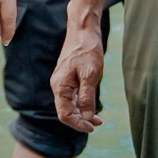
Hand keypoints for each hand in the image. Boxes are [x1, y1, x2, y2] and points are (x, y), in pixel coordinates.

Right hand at [51, 12, 106, 133]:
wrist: (83, 30)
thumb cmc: (87, 50)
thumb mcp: (90, 75)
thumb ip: (86, 97)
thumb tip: (86, 117)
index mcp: (60, 86)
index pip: (64, 114)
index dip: (78, 124)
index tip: (93, 127)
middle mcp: (59, 86)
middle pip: (66, 111)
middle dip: (81, 120)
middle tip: (99, 123)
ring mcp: (63, 82)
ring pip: (70, 105)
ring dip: (83, 113)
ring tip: (99, 118)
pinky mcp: (69, 78)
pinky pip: (73, 97)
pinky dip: (82, 104)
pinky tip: (92, 106)